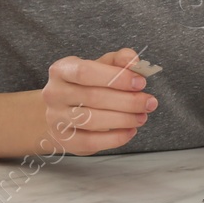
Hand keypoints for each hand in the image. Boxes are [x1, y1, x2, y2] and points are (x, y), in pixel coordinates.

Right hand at [40, 47, 157, 154]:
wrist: (61, 111)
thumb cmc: (85, 85)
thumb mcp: (100, 66)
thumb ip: (119, 60)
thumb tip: (134, 61)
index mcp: (62, 70)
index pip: (86, 72)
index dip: (116, 77)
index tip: (141, 82)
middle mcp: (54, 94)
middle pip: (93, 97)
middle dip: (127, 101)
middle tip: (149, 102)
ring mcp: (56, 119)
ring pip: (92, 121)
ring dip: (123, 119)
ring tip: (142, 116)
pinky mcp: (64, 141)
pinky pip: (90, 142)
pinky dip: (115, 138)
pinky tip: (130, 131)